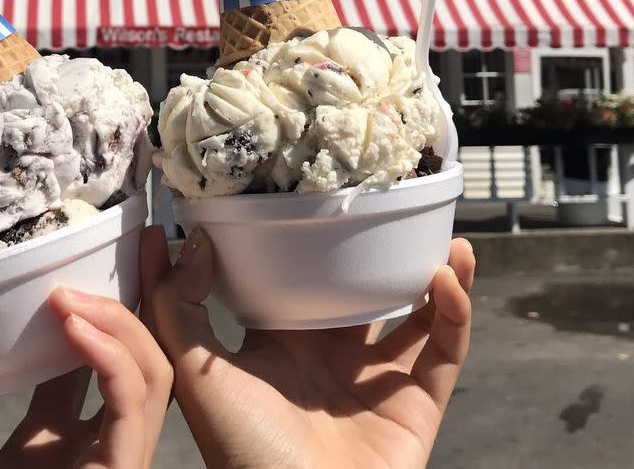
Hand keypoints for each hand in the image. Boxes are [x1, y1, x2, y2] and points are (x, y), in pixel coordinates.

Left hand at [0, 226, 172, 468]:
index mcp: (55, 445)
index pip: (91, 362)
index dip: (98, 308)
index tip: (92, 254)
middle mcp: (93, 450)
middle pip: (140, 359)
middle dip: (144, 297)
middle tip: (144, 238)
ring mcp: (111, 465)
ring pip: (152, 376)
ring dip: (121, 321)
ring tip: (73, 290)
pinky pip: (136, 408)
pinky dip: (114, 358)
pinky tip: (74, 322)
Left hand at [145, 231, 474, 468]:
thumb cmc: (241, 451)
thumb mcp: (195, 371)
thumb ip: (178, 306)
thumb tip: (197, 239)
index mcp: (282, 341)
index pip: (300, 277)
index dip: (312, 239)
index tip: (320, 191)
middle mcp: (331, 356)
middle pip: (364, 289)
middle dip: (383, 250)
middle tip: (396, 206)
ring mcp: (376, 382)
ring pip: (417, 316)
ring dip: (436, 277)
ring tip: (447, 238)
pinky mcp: (416, 407)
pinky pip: (445, 353)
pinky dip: (454, 315)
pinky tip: (446, 278)